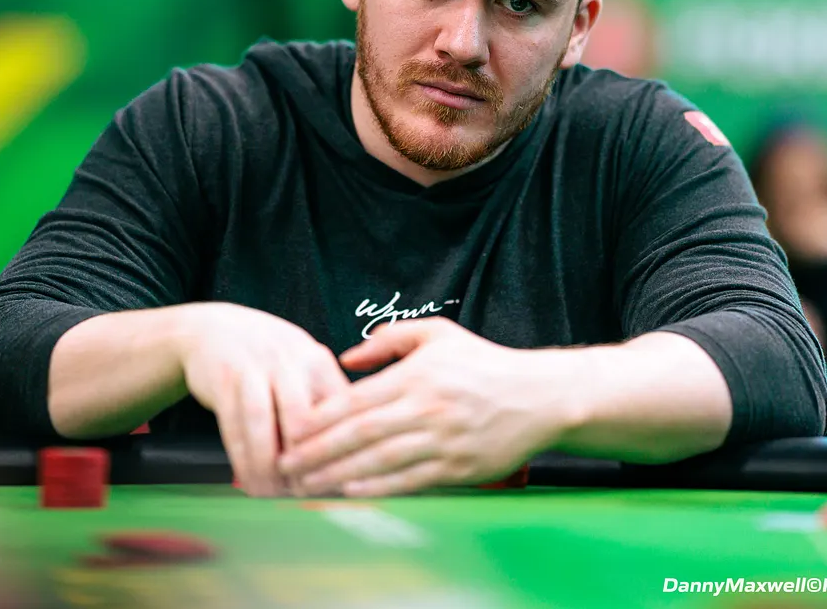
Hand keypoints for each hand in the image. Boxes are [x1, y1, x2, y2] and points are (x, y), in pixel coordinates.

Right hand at [174, 303, 348, 496]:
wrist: (214, 329)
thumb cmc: (268, 361)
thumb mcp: (302, 370)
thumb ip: (323, 406)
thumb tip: (345, 465)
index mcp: (317, 361)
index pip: (338, 411)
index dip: (337, 451)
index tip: (335, 483)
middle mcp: (289, 359)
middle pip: (302, 418)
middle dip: (303, 462)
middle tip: (303, 493)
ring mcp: (254, 366)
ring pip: (263, 422)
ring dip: (266, 465)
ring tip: (271, 492)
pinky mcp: (223, 376)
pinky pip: (233, 424)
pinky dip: (241, 457)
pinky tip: (247, 479)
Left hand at [278, 318, 568, 496]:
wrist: (540, 396)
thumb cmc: (484, 363)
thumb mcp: (437, 334)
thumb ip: (390, 339)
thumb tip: (347, 356)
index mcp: (418, 375)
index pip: (358, 400)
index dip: (321, 418)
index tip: (292, 429)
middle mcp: (428, 408)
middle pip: (361, 434)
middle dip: (319, 451)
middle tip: (286, 464)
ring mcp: (444, 441)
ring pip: (381, 461)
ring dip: (339, 474)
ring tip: (307, 484)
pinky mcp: (460, 468)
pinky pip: (411, 480)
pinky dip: (379, 488)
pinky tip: (351, 491)